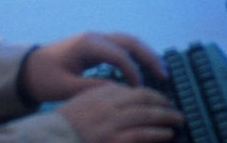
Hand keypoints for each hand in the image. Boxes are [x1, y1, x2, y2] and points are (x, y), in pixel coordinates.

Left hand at [20, 32, 168, 101]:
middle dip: (149, 57)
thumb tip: (120, 92)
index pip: (119, 55)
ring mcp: (96, 39)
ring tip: (161, 72)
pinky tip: (144, 71)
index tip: (140, 90)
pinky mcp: (95, 46)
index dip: (133, 72)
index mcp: (87, 44)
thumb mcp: (65, 87)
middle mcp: (95, 37)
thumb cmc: (43, 77)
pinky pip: (121, 47)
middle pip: (130, 42)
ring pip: (128, 42)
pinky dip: (135, 56)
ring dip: (145, 54)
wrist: (27, 68)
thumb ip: (93, 89)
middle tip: (165, 75)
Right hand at [56, 83, 181, 142]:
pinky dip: (158, 133)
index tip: (159, 98)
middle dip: (163, 101)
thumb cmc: (64, 127)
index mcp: (100, 93)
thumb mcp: (81, 105)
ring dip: (166, 116)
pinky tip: (167, 133)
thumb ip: (101, 99)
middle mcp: (108, 104)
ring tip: (177, 119)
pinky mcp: (114, 140)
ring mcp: (112, 122)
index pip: (132, 89)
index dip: (150, 93)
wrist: (49, 141)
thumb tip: (124, 97)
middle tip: (174, 107)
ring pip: (148, 114)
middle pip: (144, 98)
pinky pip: (143, 133)